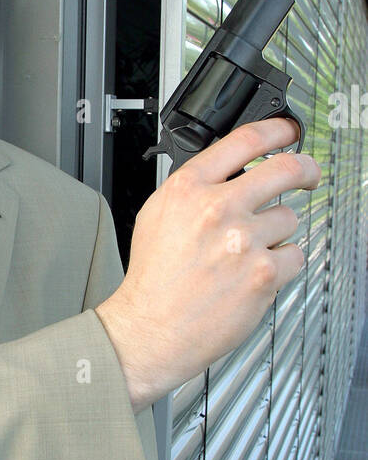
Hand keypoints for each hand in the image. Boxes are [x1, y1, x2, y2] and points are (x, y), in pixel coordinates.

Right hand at [94, 118, 320, 410]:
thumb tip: (229, 173)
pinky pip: (295, 256)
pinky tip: (256, 274)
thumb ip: (194, 189)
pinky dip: (282, 265)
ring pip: (289, 218)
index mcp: (188, 188)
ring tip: (250, 252)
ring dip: (277, 233)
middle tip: (308, 175)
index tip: (288, 132)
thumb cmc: (153, 279)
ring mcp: (244, 240)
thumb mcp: (157, 215)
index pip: (246, 140)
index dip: (278, 130)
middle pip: (286, 168)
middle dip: (306, 169)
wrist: (151, 329)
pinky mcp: (264, 273)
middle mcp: (217, 208)